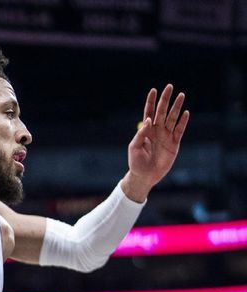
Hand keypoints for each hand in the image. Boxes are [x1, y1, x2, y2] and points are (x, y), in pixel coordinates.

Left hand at [122, 84, 189, 201]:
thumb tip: (148, 120)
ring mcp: (166, 136)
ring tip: (181, 95)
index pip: (149, 112)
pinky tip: (185, 112)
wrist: (145, 176)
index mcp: (146, 130)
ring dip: (177, 107)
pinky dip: (182, 122)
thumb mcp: (134, 147)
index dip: (151, 102)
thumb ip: (141, 133)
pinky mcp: (174, 143)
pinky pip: (179, 130)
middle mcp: (157, 130)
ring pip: (172, 118)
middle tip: (170, 86)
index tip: (153, 90)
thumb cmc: (136, 162)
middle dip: (166, 99)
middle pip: (162, 111)